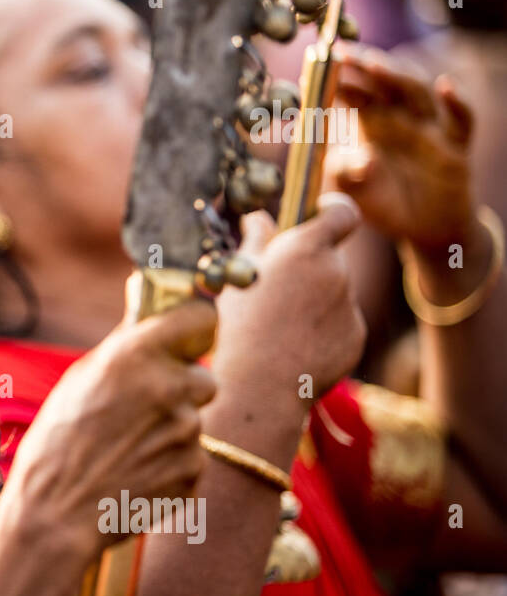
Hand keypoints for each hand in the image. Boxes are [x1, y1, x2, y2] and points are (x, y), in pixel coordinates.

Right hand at [4, 297, 217, 550]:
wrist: (56, 514)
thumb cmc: (56, 442)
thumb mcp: (82, 376)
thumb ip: (126, 340)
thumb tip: (147, 295)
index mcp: (136, 356)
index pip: (200, 318)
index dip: (194, 328)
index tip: (186, 337)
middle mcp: (168, 388)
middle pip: (202, 376)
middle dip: (180, 388)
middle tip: (142, 406)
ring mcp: (186, 432)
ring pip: (192, 420)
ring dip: (170, 429)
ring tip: (127, 446)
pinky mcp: (193, 470)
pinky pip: (191, 456)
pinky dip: (169, 462)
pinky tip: (134, 470)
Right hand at [212, 195, 365, 409]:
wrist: (261, 384)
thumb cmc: (240, 325)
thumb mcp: (238, 276)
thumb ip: (255, 240)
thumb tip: (258, 217)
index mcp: (307, 249)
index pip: (342, 212)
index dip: (332, 211)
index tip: (319, 216)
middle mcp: (337, 272)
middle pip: (330, 258)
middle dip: (309, 268)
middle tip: (277, 290)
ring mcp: (350, 306)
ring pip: (334, 292)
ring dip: (313, 300)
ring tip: (280, 326)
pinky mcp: (356, 335)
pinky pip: (340, 322)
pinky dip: (322, 330)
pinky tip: (295, 346)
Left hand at [326, 46, 476, 251]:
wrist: (421, 229)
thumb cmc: (383, 200)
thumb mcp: (353, 188)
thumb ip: (345, 171)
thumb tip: (358, 160)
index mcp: (370, 122)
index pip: (354, 91)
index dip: (336, 78)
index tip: (315, 65)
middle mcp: (400, 118)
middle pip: (385, 82)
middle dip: (364, 66)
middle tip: (341, 54)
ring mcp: (429, 129)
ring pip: (418, 92)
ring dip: (397, 76)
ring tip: (374, 65)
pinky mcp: (456, 148)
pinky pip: (462, 121)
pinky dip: (457, 102)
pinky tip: (445, 86)